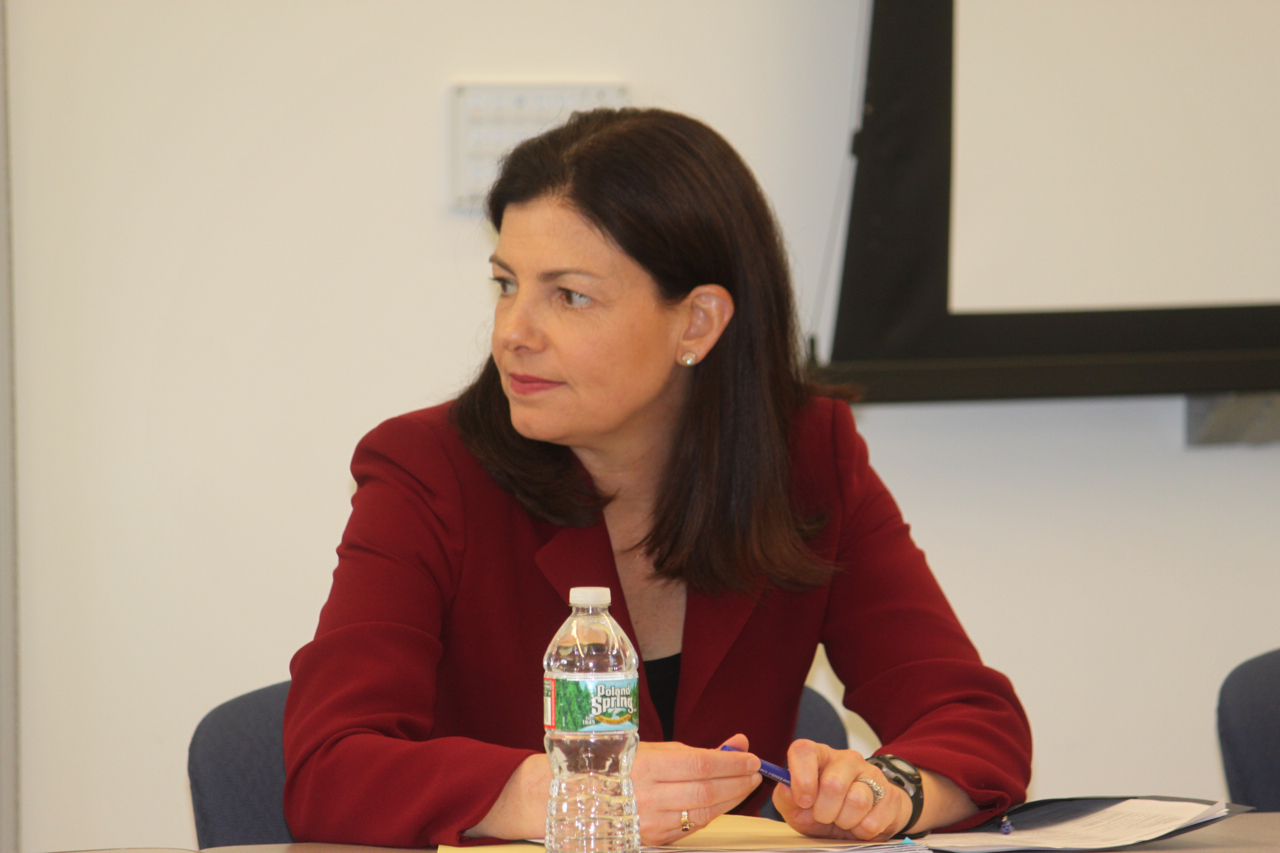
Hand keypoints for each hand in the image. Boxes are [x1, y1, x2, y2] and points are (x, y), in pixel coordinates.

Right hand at [632, 733, 761, 845]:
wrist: (592, 796)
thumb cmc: (626, 766)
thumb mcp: (660, 750)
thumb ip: (701, 750)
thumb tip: (739, 744)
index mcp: (646, 766)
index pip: (699, 765)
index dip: (730, 763)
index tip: (750, 758)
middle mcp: (647, 795)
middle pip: (705, 791)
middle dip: (736, 782)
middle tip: (754, 773)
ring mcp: (650, 821)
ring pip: (702, 813)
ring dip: (731, 800)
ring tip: (745, 786)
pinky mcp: (654, 838)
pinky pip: (692, 826)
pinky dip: (712, 813)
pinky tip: (723, 802)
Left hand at [771, 741, 911, 841]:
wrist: (863, 822)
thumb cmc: (825, 810)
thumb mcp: (798, 809)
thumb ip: (786, 798)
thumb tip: (785, 787)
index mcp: (820, 755)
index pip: (804, 750)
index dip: (801, 778)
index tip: (803, 801)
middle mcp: (846, 759)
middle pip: (833, 783)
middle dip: (824, 811)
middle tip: (823, 817)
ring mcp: (871, 774)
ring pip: (856, 801)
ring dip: (844, 822)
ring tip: (842, 820)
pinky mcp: (889, 795)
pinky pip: (872, 821)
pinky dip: (861, 831)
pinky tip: (859, 825)